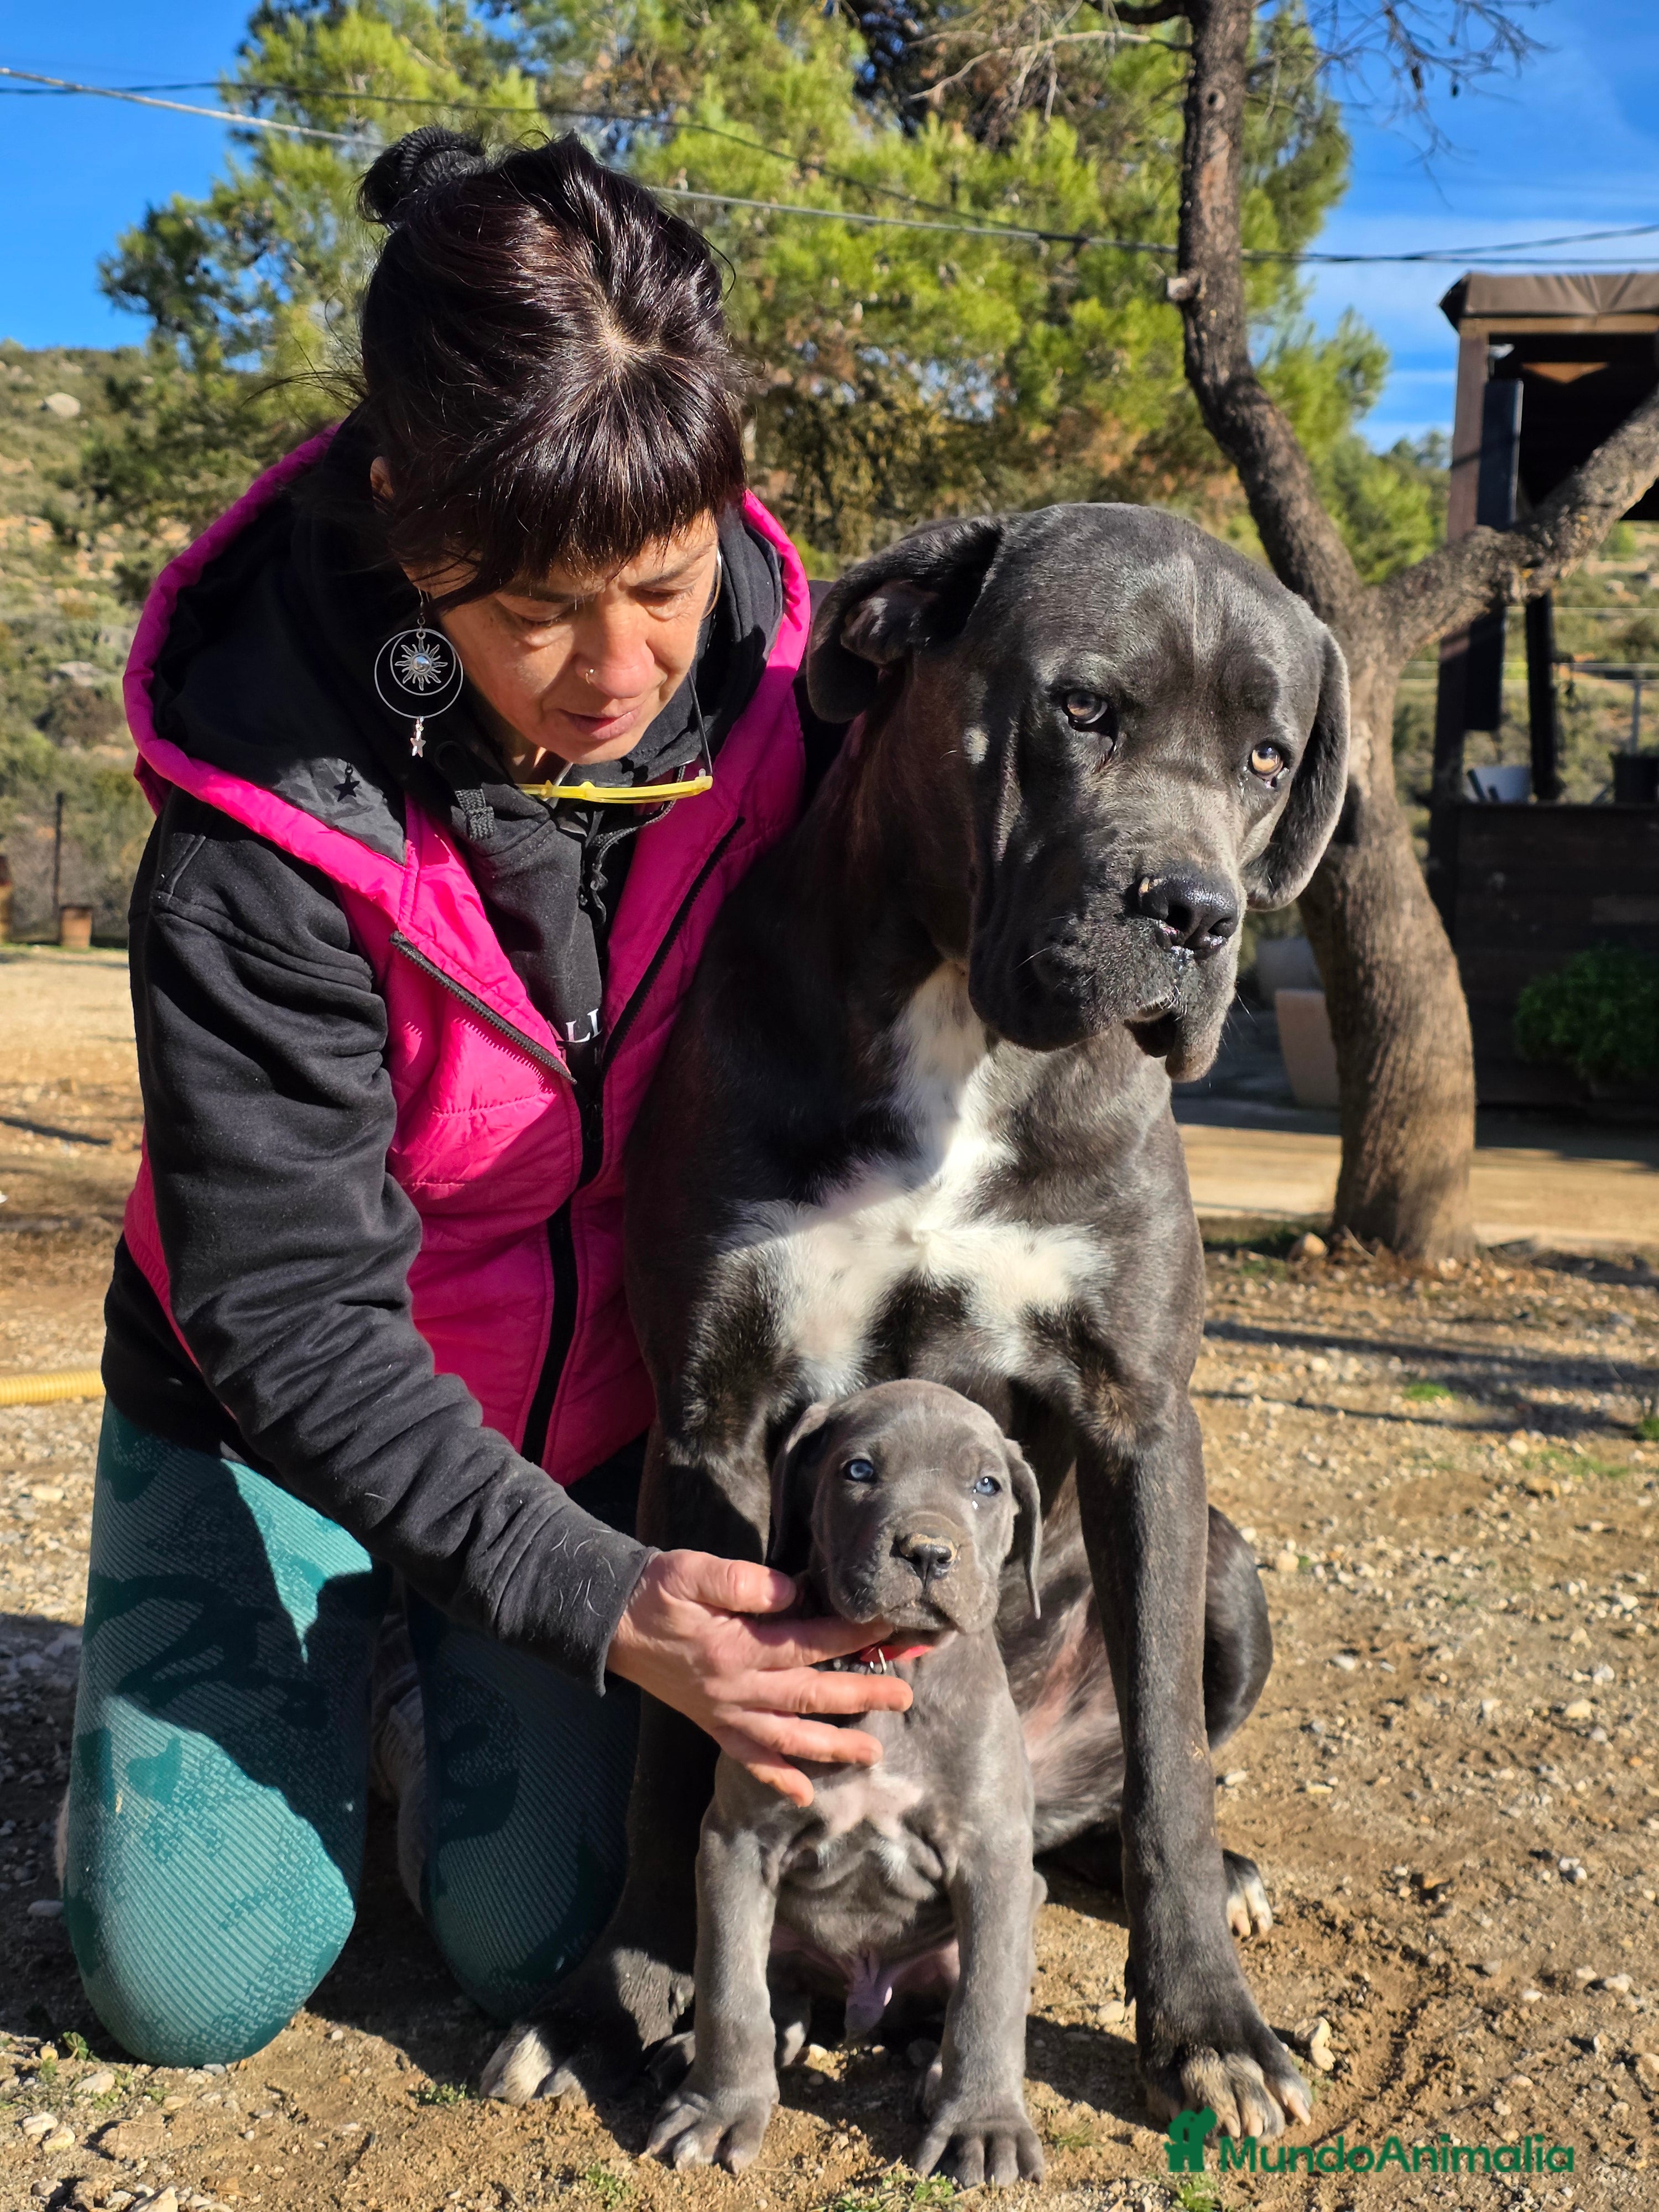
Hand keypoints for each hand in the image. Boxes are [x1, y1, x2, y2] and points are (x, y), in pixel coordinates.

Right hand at [606, 1550, 911, 1805]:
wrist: (612, 1623)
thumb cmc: (656, 1592)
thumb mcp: (693, 1571)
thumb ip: (742, 1582)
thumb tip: (792, 1592)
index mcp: (737, 1648)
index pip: (808, 1643)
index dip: (851, 1637)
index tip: (888, 1631)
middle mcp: (736, 1688)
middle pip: (810, 1695)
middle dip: (860, 1696)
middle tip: (903, 1696)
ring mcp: (725, 1712)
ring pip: (788, 1736)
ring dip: (833, 1745)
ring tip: (874, 1752)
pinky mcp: (713, 1724)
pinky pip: (749, 1758)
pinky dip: (777, 1778)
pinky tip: (804, 1793)